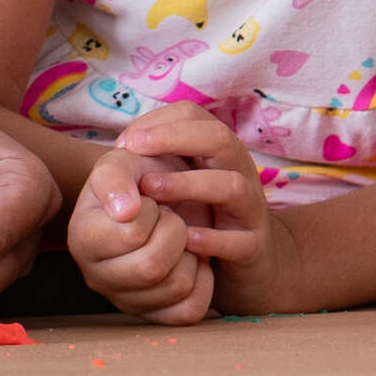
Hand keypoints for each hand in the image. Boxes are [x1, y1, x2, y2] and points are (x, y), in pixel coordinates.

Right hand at [67, 146, 214, 324]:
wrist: (155, 195)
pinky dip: (202, 282)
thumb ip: (115, 177)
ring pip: (176, 288)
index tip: (148, 200)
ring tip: (177, 236)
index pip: (131, 234)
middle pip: (152, 268)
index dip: (151, 212)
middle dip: (174, 233)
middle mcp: (96, 276)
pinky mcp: (154, 315)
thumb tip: (125, 211)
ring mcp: (124, 301)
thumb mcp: (121, 161)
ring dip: (190, 253)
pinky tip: (191, 259)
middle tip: (169, 217)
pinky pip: (190, 311)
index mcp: (80, 238)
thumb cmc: (137, 178)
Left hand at [119, 105, 288, 314]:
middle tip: (133, 150)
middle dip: (174, 138)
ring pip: (232, 185)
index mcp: (217, 148)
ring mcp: (250, 208)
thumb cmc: (200, 212)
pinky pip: (240, 240)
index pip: (192, 114)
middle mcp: (239, 170)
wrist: (247, 261)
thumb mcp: (179, 178)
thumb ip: (153, 159)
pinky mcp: (254, 247)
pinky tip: (184, 238)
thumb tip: (122, 148)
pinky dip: (212, 239)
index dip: (157, 122)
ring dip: (188, 184)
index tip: (125, 143)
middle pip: (219, 138)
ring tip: (150, 190)